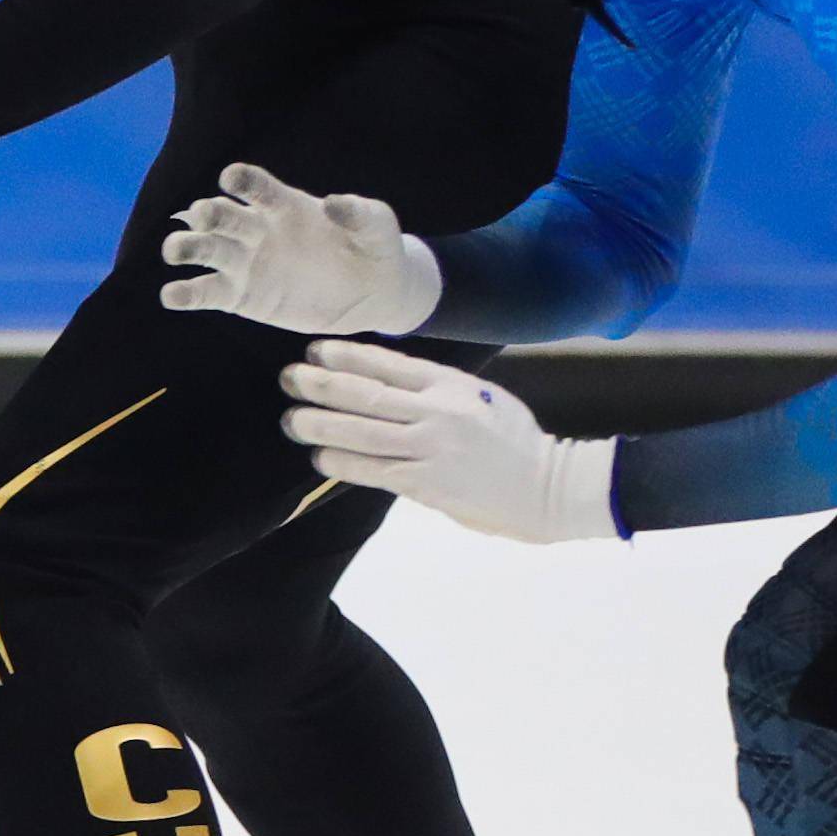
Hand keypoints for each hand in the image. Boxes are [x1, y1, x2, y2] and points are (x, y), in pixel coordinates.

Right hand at [159, 163, 442, 334]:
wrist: (372, 292)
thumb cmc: (373, 247)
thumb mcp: (377, 224)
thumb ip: (357, 212)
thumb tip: (333, 202)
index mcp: (284, 205)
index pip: (258, 188)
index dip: (244, 181)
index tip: (230, 178)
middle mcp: (257, 230)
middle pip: (222, 217)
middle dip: (208, 215)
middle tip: (199, 217)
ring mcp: (245, 263)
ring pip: (206, 251)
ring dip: (186, 247)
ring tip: (174, 252)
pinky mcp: (240, 296)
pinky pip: (207, 293)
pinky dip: (186, 293)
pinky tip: (171, 296)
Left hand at [277, 342, 616, 541]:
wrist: (547, 486)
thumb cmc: (511, 439)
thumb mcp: (479, 395)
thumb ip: (435, 386)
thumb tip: (382, 374)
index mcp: (451, 385)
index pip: (389, 364)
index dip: (348, 355)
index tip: (315, 349)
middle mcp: (438, 412)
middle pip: (367, 395)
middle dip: (322, 384)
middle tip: (288, 378)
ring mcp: (431, 449)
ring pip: (363, 433)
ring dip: (320, 425)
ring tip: (292, 419)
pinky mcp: (426, 484)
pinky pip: (374, 471)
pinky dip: (343, 462)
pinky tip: (319, 456)